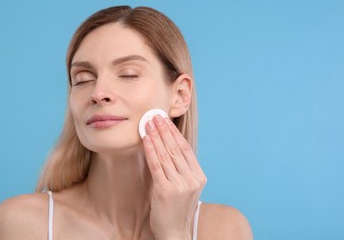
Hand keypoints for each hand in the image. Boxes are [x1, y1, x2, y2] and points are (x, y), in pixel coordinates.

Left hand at [143, 115, 206, 239]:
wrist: (174, 232)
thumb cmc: (177, 208)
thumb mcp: (186, 187)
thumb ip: (182, 169)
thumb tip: (169, 146)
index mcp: (199, 176)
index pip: (186, 148)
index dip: (174, 133)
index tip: (166, 121)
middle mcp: (192, 179)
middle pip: (176, 148)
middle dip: (164, 130)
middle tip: (155, 116)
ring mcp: (180, 185)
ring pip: (166, 154)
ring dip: (155, 136)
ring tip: (148, 123)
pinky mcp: (166, 190)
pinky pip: (156, 165)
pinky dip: (150, 149)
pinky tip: (145, 139)